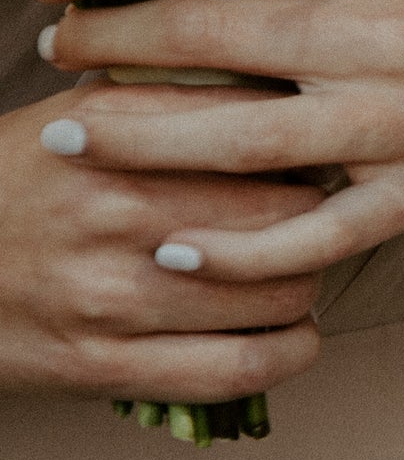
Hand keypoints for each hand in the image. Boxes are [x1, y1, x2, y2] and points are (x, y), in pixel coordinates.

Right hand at [0, 88, 328, 401]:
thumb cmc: (19, 188)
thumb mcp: (84, 118)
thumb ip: (180, 99)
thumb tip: (298, 91)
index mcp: (113, 132)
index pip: (268, 126)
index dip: (309, 141)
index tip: (314, 152)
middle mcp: (113, 209)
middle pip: (292, 209)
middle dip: (317, 214)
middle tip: (307, 220)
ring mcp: (107, 294)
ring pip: (282, 290)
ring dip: (303, 283)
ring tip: (287, 272)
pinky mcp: (101, 367)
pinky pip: (242, 368)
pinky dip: (289, 351)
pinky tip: (289, 333)